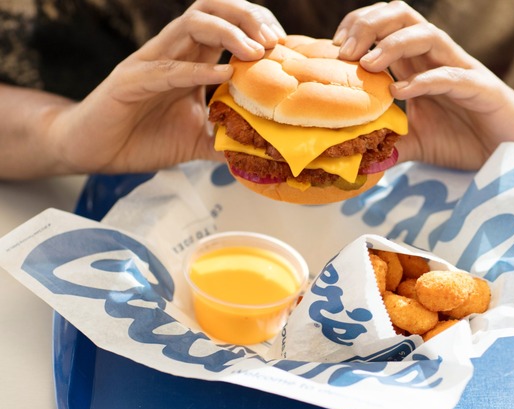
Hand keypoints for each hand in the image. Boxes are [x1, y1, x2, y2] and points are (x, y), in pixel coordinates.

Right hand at [49, 0, 285, 174]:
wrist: (94, 151)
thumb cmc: (144, 138)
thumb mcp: (200, 139)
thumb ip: (230, 138)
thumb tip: (268, 152)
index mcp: (190, 59)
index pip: (227, 22)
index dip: (257, 25)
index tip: (282, 44)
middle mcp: (173, 52)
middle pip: (213, 9)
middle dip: (248, 17)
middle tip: (273, 42)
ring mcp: (151, 62)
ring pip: (191, 24)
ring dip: (229, 32)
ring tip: (255, 51)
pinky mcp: (131, 81)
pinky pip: (168, 68)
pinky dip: (198, 69)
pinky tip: (224, 74)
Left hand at [333, 1, 513, 169]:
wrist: (512, 148)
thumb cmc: (466, 138)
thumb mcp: (417, 142)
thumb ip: (390, 142)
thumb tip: (355, 156)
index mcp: (419, 63)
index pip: (386, 25)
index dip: (358, 26)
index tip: (334, 48)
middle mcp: (437, 58)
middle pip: (402, 16)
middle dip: (370, 25)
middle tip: (345, 52)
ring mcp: (460, 70)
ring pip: (427, 34)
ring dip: (393, 44)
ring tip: (368, 65)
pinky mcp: (481, 88)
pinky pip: (450, 75)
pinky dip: (424, 80)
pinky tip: (402, 92)